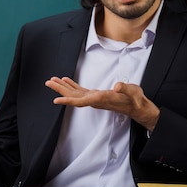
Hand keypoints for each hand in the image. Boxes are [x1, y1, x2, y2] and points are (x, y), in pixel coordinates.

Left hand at [44, 76, 159, 131]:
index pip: (81, 101)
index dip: (68, 100)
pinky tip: (66, 80)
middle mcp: (95, 100)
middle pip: (74, 96)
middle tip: (48, 82)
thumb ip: (124, 88)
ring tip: (53, 80)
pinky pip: (81, 91)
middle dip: (60, 90)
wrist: (137, 107)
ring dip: (64, 87)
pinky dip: (72, 85)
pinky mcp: (96, 95)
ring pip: (75, 93)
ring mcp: (94, 98)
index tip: (56, 100)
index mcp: (101, 99)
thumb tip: (116, 87)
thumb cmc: (135, 99)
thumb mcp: (132, 92)